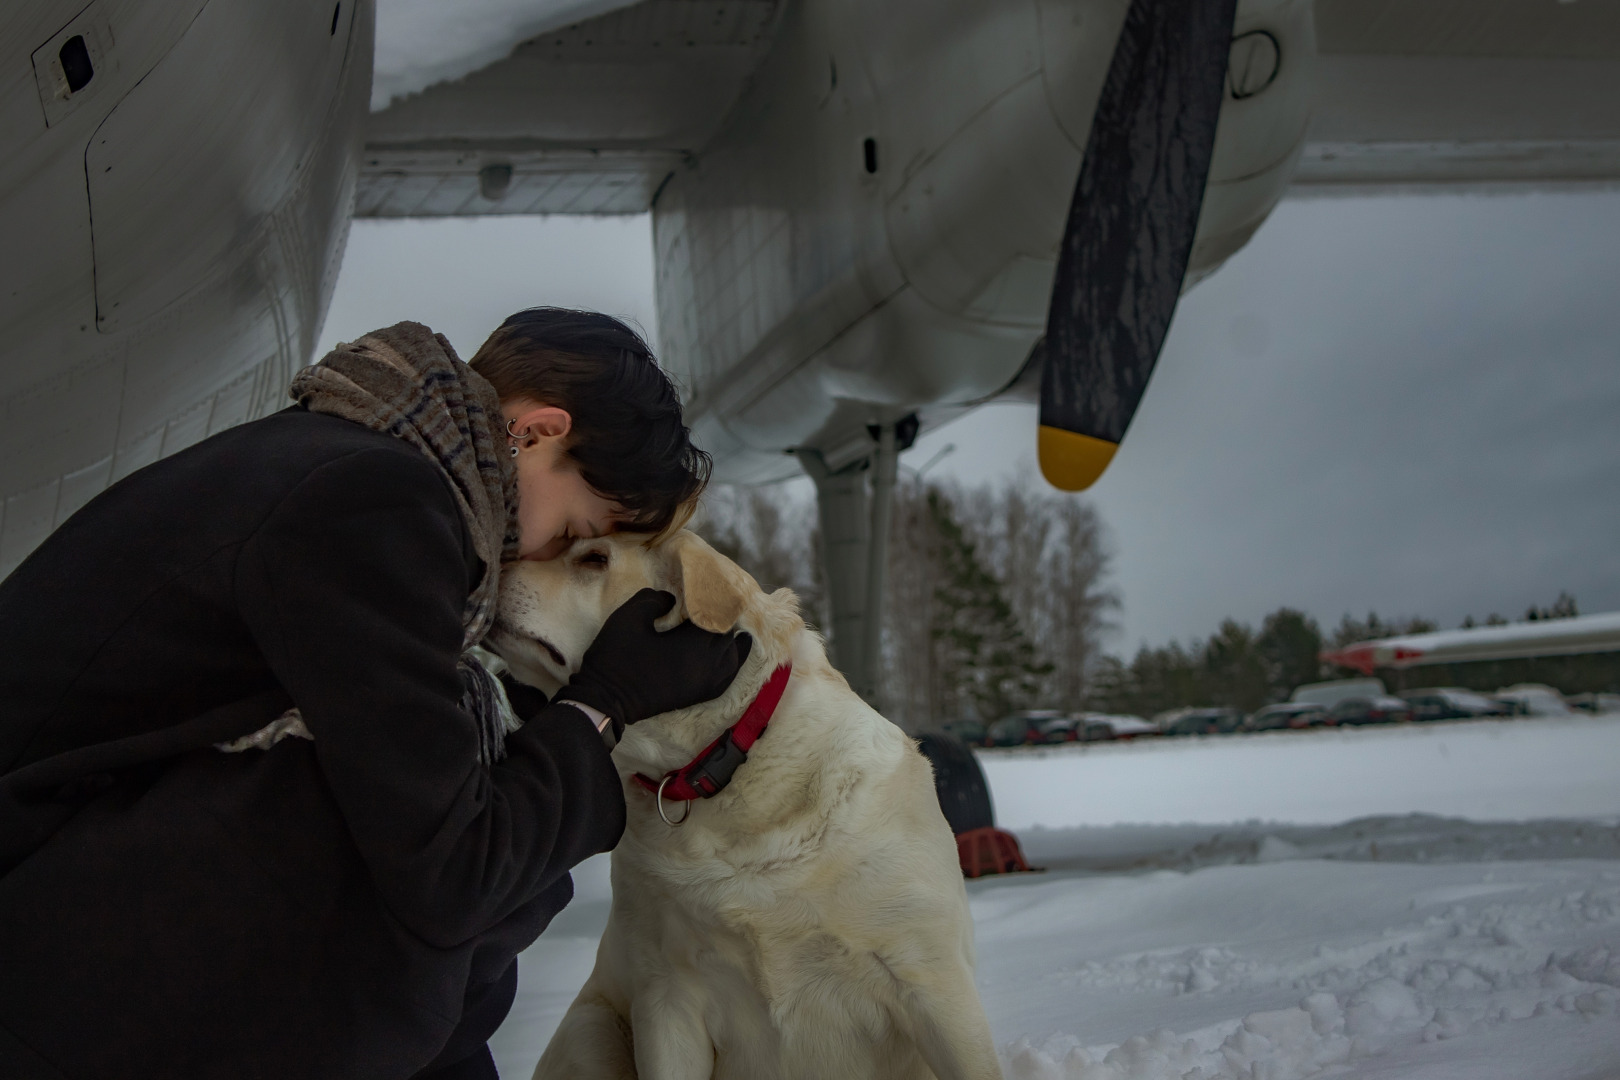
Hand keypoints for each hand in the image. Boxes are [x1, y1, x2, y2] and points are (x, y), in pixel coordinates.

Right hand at [561, 589, 752, 726]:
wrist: (605, 699)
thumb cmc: (616, 656)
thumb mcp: (630, 615)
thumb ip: (655, 599)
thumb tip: (672, 600)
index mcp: (694, 645)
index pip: (717, 616)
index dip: (712, 600)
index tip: (703, 589)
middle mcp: (707, 666)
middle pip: (727, 636)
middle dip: (720, 619)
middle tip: (709, 605)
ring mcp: (704, 684)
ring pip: (732, 658)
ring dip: (729, 641)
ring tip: (723, 627)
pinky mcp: (696, 696)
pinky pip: (725, 678)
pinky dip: (730, 663)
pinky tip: (726, 655)